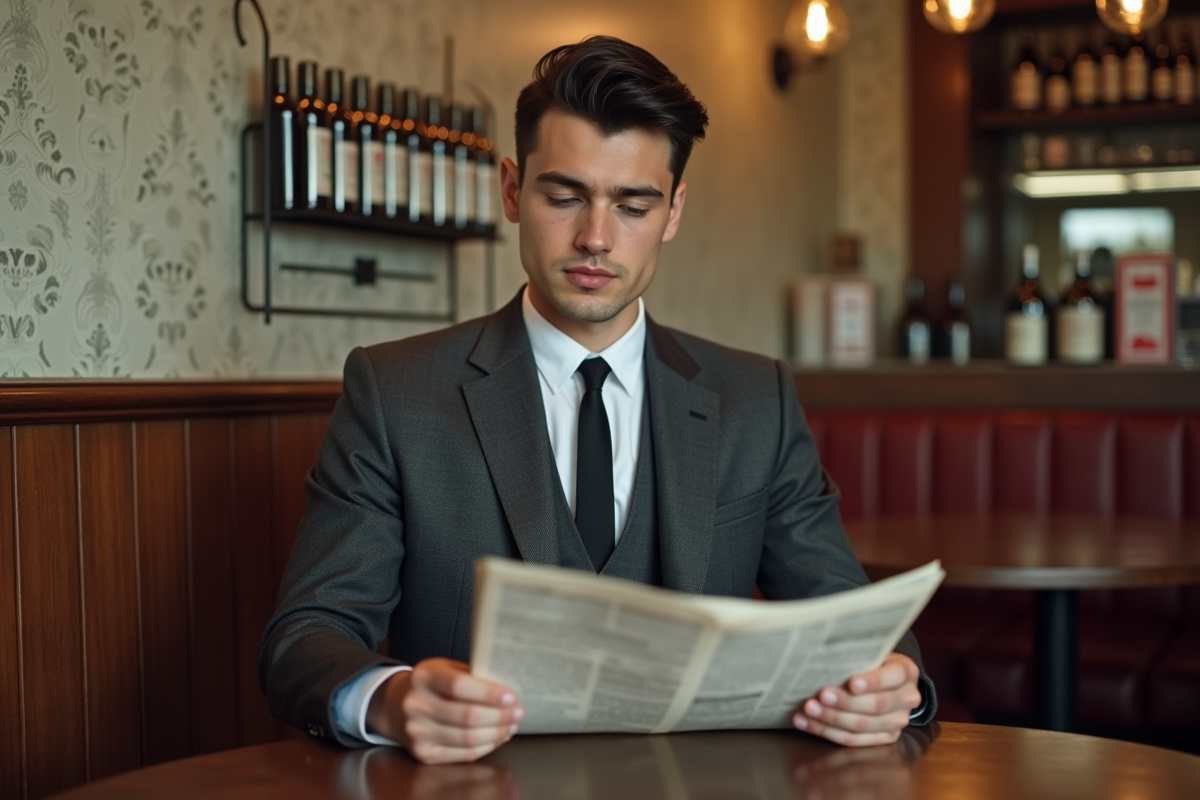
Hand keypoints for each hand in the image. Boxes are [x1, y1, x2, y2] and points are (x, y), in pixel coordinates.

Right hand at [366, 657, 524, 763]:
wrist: (396, 705)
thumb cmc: (431, 683)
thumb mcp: (445, 667)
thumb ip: (471, 675)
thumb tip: (506, 688)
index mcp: (424, 677)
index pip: (459, 686)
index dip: (489, 693)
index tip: (511, 696)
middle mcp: (416, 704)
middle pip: (467, 717)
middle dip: (499, 716)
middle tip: (518, 712)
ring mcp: (417, 732)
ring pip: (467, 738)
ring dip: (496, 733)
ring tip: (511, 725)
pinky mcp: (423, 753)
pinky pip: (462, 754)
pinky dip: (486, 747)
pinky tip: (497, 737)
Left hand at [792, 653, 921, 746]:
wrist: (888, 682)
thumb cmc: (872, 662)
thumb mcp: (872, 652)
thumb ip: (857, 656)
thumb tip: (825, 657)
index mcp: (906, 672)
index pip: (892, 677)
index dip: (872, 682)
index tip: (851, 683)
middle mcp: (907, 699)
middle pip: (875, 706)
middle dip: (845, 702)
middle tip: (821, 696)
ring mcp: (897, 722)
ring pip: (861, 726)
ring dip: (830, 719)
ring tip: (808, 710)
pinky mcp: (883, 738)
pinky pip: (852, 740)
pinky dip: (826, 731)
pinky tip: (806, 722)